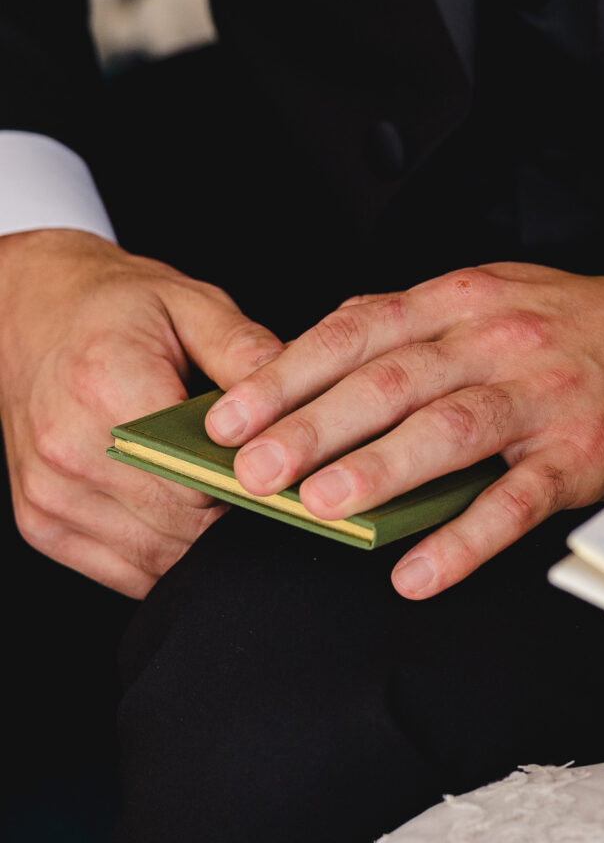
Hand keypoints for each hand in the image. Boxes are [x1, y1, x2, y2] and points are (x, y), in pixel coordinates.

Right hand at [0, 228, 282, 597]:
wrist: (30, 315)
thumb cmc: (115, 306)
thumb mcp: (189, 302)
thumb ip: (244, 350)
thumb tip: (301, 398)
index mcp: (108, 385)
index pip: (197, 474)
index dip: (249, 480)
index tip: (284, 470)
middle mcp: (69, 450)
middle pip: (179, 525)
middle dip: (231, 515)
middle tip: (267, 487)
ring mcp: (49, 495)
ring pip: (154, 559)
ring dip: (200, 542)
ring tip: (228, 501)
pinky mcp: (41, 524)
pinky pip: (121, 571)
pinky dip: (163, 556)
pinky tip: (186, 517)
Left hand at [203, 256, 603, 598]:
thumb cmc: (578, 326)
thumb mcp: (496, 296)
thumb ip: (415, 324)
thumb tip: (319, 355)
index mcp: (467, 297)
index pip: (361, 328)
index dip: (290, 371)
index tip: (230, 413)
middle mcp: (499, 339)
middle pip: (393, 378)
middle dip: (313, 424)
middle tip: (252, 469)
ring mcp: (542, 397)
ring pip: (449, 429)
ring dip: (378, 469)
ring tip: (319, 506)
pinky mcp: (581, 455)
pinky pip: (515, 502)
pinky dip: (464, 540)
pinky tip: (417, 572)